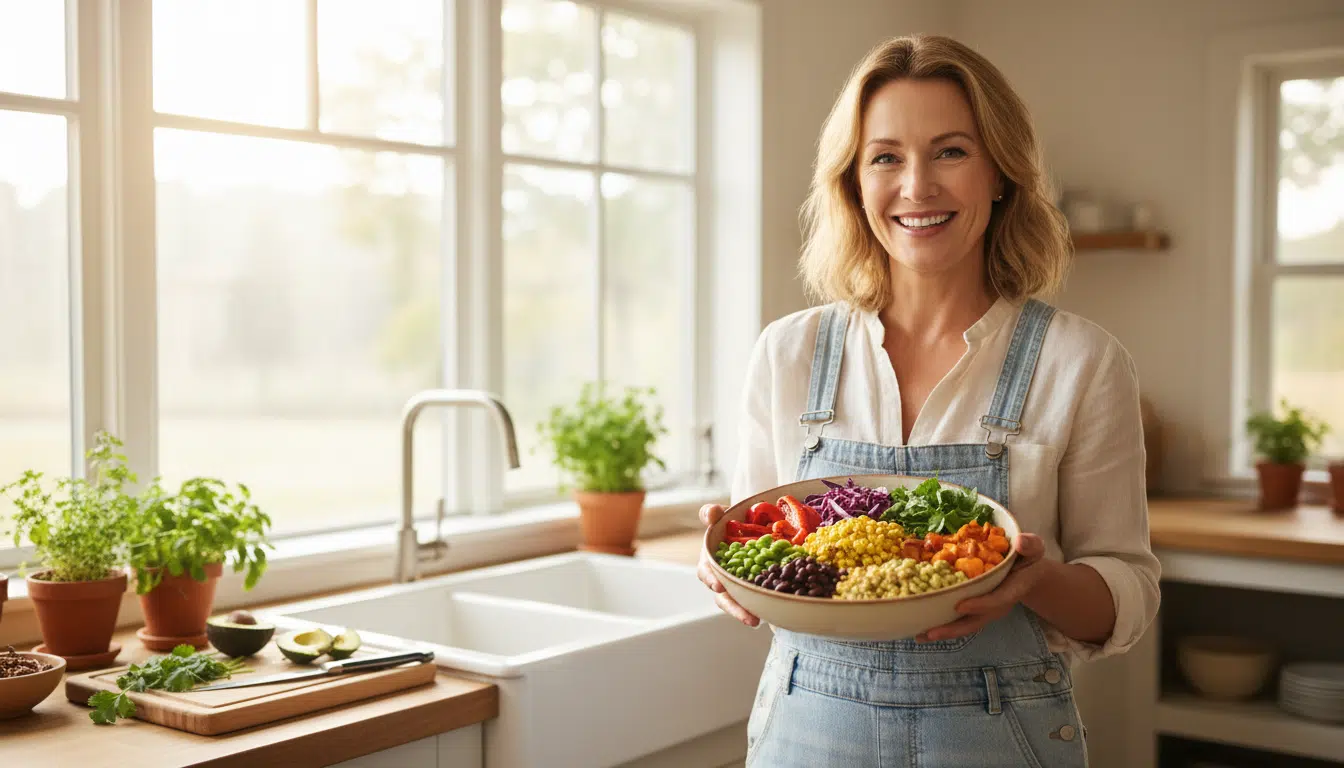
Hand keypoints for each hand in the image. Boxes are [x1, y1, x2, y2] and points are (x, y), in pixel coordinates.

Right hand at [695, 503, 760, 627]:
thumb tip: (711, 513)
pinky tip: (773, 614)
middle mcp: (722, 576)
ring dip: (745, 613)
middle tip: (747, 617)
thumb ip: (712, 513)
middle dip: (733, 607)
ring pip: (738, 602)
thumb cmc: (730, 522)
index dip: (710, 579)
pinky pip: (755, 599)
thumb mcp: (721, 515)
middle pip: (723, 596)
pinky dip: (762, 606)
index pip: (706, 572)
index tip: (719, 585)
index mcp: (711, 560)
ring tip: (756, 621)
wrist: (748, 526)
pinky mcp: (753, 588)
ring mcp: (737, 584)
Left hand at [915, 532, 1048, 642]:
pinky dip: (942, 625)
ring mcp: (985, 610)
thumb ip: (1030, 545)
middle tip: (931, 632)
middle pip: (975, 621)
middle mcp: (996, 605)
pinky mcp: (975, 610)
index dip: (979, 605)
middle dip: (953, 628)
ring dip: (943, 632)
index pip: (996, 600)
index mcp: (1011, 590)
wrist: (1028, 574)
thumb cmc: (1027, 559)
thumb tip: (1021, 541)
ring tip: (919, 636)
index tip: (960, 606)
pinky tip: (921, 629)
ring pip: (964, 625)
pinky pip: (959, 621)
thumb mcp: (1033, 549)